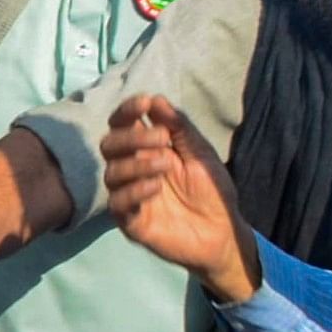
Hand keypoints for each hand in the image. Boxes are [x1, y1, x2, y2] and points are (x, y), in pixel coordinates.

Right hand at [99, 95, 255, 302]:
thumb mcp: (200, 153)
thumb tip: (156, 99)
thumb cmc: (211, 190)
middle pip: (109, 145)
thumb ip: (179, 127)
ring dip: (137, 163)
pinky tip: (155, 187)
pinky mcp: (130, 222)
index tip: (144, 103)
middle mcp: (131, 170)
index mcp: (145, 150)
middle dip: (132, 136)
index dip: (127, 111)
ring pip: (111, 173)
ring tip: (165, 165)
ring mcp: (128, 196)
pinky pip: (118, 203)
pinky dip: (134, 190)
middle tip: (163, 139)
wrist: (222, 231)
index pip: (122, 125)